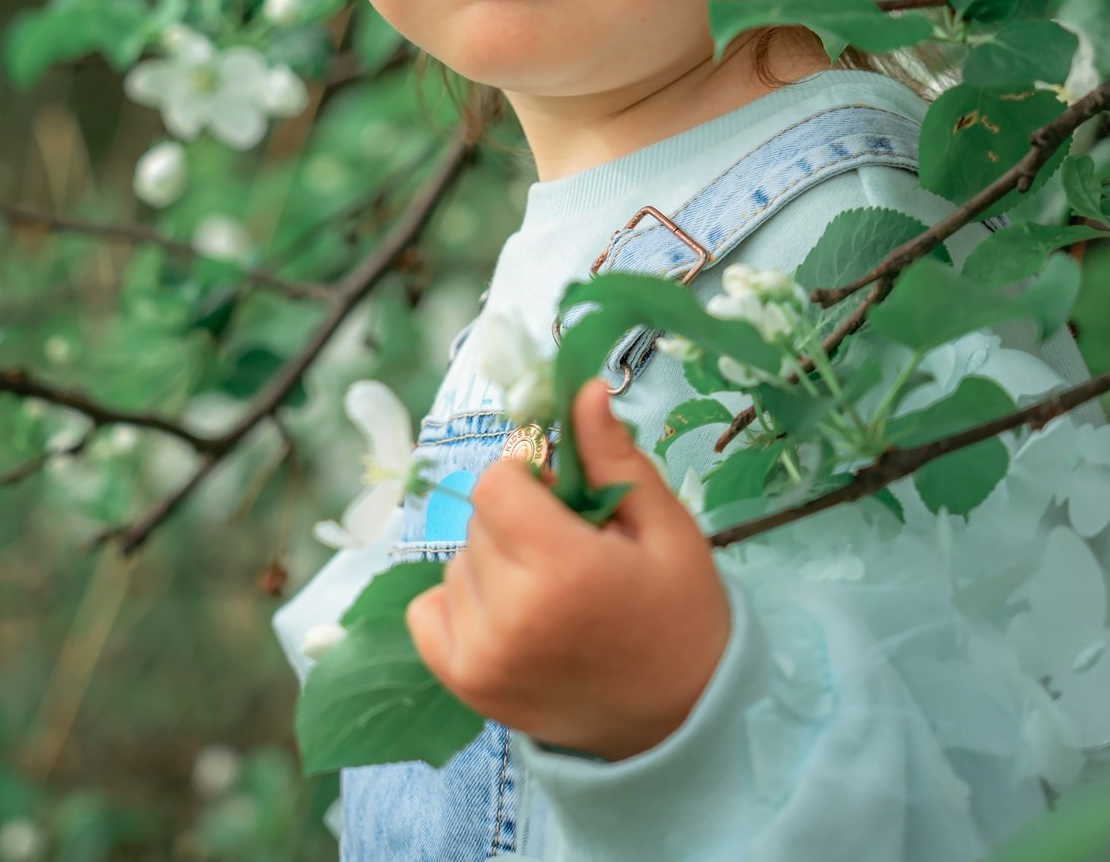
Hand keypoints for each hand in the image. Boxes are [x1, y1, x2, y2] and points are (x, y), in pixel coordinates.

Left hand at [405, 378, 729, 760]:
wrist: (680, 720)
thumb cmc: (679, 616)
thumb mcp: (665, 529)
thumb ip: (613, 458)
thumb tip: (583, 388)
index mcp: (564, 569)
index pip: (495, 483)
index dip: (525, 474)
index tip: (558, 491)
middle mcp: (511, 615)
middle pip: (478, 520)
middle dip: (516, 519)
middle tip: (568, 548)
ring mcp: (482, 656)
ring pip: (457, 562)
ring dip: (493, 562)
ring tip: (549, 591)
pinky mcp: (465, 684)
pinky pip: (429, 609)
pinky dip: (461, 602)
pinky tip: (511, 614)